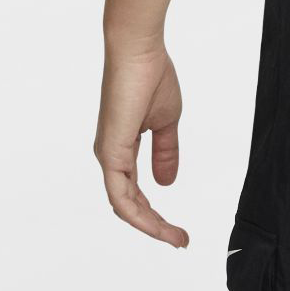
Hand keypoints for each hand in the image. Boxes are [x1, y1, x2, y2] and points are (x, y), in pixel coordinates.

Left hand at [94, 39, 189, 246]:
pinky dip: (138, 213)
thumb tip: (166, 183)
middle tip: (181, 239)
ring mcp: (108, 155)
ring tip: (175, 237)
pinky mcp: (111, 151)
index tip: (179, 229)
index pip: (135, 191)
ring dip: (150, 225)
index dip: (156, 213)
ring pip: (125, 205)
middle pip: (129, 205)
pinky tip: (155, 222)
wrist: (139, 51)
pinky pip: (121, 195)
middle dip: (156, 226)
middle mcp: (111, 156)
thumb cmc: (151, 76)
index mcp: (122, 148)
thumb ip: (166, 152)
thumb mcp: (166, 120)